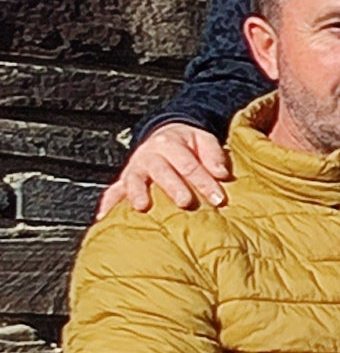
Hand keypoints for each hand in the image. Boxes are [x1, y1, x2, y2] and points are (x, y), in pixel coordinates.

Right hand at [108, 124, 231, 213]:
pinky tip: (104, 217)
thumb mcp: (203, 140)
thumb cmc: (187, 144)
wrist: (164, 136)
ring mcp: (135, 168)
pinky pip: (113, 191)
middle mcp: (149, 155)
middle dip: (173, 186)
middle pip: (161, 171)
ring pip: (133, 179)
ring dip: (136, 192)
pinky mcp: (124, 180)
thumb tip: (222, 174)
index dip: (204, 181)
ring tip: (141, 207)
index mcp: (170, 144)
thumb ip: (214, 155)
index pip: (189, 164)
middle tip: (185, 202)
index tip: (218, 198)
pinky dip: (108, 203)